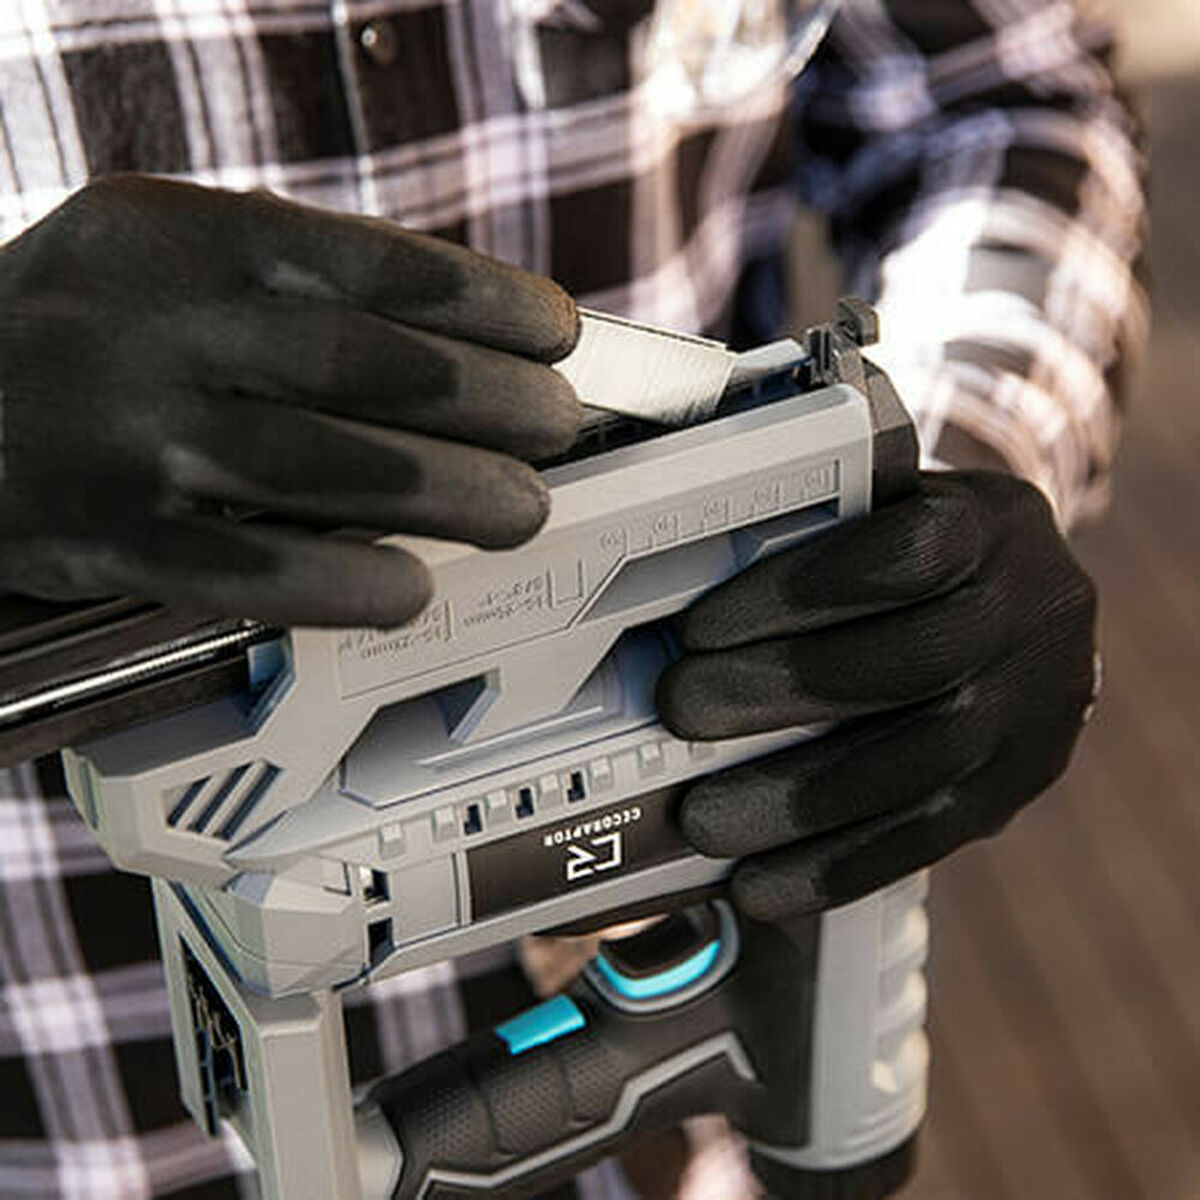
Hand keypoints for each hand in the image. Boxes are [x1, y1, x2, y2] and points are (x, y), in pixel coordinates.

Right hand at [0, 175, 580, 625]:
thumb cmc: (78, 328)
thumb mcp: (160, 254)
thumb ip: (284, 276)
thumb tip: (447, 328)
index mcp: (179, 238)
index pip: (369, 262)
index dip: (486, 303)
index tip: (555, 334)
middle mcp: (151, 329)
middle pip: (367, 369)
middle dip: (491, 404)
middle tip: (557, 429)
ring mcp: (122, 437)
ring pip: (323, 470)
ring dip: (448, 495)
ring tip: (522, 508)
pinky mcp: (100, 538)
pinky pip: (243, 568)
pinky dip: (342, 582)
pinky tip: (411, 588)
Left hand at [657, 472, 1097, 919]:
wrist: (1024, 601)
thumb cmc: (921, 553)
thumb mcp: (888, 509)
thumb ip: (816, 532)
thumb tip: (686, 582)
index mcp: (991, 528)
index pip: (901, 556)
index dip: (796, 594)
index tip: (702, 625)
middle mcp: (1033, 617)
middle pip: (910, 664)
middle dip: (779, 692)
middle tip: (683, 709)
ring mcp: (1036, 714)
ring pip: (917, 768)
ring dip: (797, 801)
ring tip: (705, 817)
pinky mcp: (1015, 789)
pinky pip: (926, 839)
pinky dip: (835, 867)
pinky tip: (763, 884)